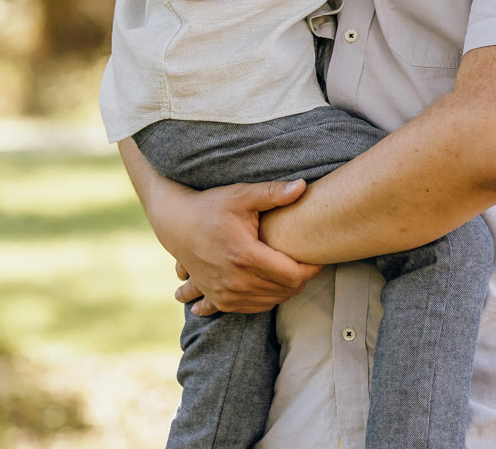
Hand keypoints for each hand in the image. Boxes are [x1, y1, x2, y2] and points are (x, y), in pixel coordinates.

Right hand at [150, 178, 321, 315]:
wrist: (177, 225)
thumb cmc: (211, 207)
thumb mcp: (241, 195)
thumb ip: (273, 193)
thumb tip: (303, 186)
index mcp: (246, 256)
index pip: (292, 275)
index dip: (311, 269)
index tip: (318, 258)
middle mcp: (237, 280)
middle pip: (285, 290)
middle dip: (301, 278)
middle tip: (307, 263)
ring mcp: (227, 294)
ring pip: (271, 301)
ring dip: (285, 290)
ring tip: (291, 271)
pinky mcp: (220, 300)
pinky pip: (253, 308)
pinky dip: (266, 299)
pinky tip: (271, 285)